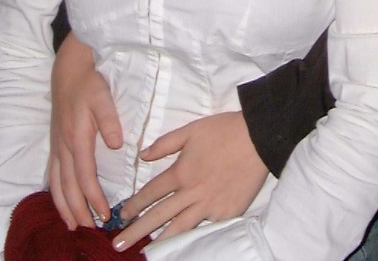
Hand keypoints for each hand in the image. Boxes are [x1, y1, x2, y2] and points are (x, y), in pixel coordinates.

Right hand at [48, 32, 123, 228]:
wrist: (68, 70)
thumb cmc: (89, 83)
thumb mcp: (103, 97)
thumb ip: (109, 121)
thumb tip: (117, 145)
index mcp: (77, 138)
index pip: (84, 176)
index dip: (93, 198)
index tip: (103, 215)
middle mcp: (63, 146)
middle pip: (68, 187)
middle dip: (78, 210)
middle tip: (90, 229)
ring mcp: (57, 146)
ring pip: (56, 183)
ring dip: (64, 206)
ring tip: (72, 225)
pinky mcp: (55, 143)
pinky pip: (52, 174)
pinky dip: (55, 192)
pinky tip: (60, 201)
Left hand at [111, 112, 268, 251]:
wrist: (258, 137)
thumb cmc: (223, 130)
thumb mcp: (191, 130)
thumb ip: (165, 143)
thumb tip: (142, 154)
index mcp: (181, 172)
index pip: (151, 193)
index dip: (134, 205)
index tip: (121, 215)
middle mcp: (192, 192)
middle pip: (158, 216)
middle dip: (136, 231)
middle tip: (118, 243)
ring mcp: (210, 206)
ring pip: (180, 228)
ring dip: (160, 240)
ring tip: (145, 252)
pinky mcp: (227, 213)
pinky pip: (206, 227)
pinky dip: (193, 235)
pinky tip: (182, 243)